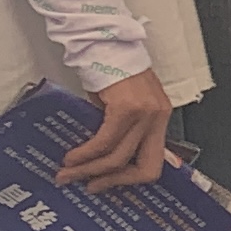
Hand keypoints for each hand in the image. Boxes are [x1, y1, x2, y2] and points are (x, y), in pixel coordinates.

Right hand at [58, 68, 174, 188]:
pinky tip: (72, 157)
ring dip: (90, 170)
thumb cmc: (112, 71)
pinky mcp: (126, 108)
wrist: (105, 44)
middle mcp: (158, 118)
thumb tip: (103, 159)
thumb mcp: (122, 105)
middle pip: (145, 168)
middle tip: (90, 186)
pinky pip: (105, 141)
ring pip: (119, 157)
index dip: (131, 179)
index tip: (108, 184)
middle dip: (114, 181)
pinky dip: (86, 153)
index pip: (155, 162)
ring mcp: (145, 114)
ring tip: (69, 174)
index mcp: (161, 118)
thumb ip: (119, 130)